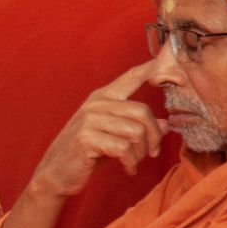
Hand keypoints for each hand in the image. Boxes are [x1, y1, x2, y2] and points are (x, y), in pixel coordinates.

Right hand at [28, 62, 163, 199]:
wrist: (56, 174)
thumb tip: (166, 125)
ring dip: (141, 153)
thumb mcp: (115, 136)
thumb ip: (138, 126)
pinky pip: (124, 148)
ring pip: (136, 132)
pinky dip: (131, 163)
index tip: (170, 53)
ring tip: (134, 162)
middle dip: (154, 137)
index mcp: (103, 98)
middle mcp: (97, 104)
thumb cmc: (87, 154)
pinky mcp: (86, 138)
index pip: (132, 77)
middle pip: (143, 112)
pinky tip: (128, 169)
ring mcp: (89, 120)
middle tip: (151, 153)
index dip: (152, 68)